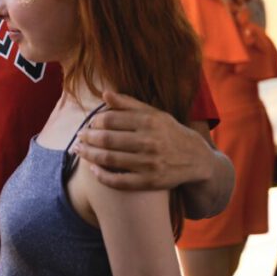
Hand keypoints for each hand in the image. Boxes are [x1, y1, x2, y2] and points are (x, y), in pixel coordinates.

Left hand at [72, 90, 210, 190]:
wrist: (197, 160)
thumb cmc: (169, 133)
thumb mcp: (154, 114)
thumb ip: (128, 104)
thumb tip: (104, 93)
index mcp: (149, 121)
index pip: (110, 119)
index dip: (94, 122)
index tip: (88, 124)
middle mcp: (150, 142)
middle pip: (106, 139)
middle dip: (87, 138)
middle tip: (79, 138)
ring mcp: (150, 163)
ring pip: (109, 159)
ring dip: (88, 155)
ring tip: (79, 151)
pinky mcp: (150, 182)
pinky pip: (118, 181)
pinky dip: (101, 175)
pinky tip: (93, 169)